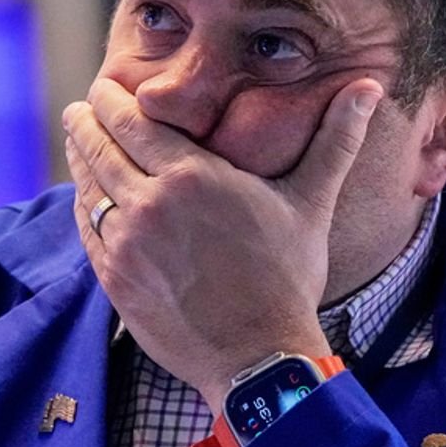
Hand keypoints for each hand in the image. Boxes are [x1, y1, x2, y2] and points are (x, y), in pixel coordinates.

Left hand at [62, 76, 381, 412]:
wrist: (259, 359)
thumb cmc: (288, 278)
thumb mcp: (310, 203)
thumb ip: (334, 140)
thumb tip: (369, 87)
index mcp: (191, 176)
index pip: (133, 121)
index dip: (112, 101)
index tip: (104, 87)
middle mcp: (149, 204)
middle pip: (101, 148)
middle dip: (86, 122)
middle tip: (80, 107)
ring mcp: (126, 245)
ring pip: (88, 188)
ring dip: (79, 159)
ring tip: (76, 140)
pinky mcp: (114, 280)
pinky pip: (86, 230)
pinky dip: (82, 205)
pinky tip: (85, 195)